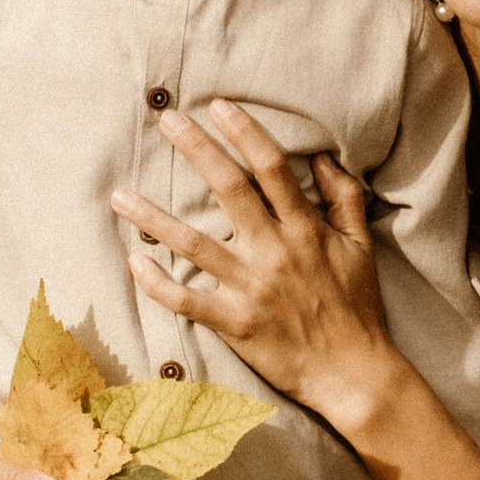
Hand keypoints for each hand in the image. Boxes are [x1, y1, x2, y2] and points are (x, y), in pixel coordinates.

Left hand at [112, 99, 396, 424]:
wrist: (353, 373)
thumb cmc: (358, 307)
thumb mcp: (361, 246)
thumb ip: (343, 198)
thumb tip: (322, 158)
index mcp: (306, 229)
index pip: (271, 167)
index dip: (244, 132)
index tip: (218, 106)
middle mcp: (275, 252)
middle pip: (228, 189)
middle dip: (196, 149)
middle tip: (166, 120)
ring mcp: (252, 289)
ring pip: (193, 244)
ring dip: (152, 218)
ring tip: (119, 195)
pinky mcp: (235, 324)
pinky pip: (187, 301)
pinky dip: (156, 284)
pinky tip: (132, 262)